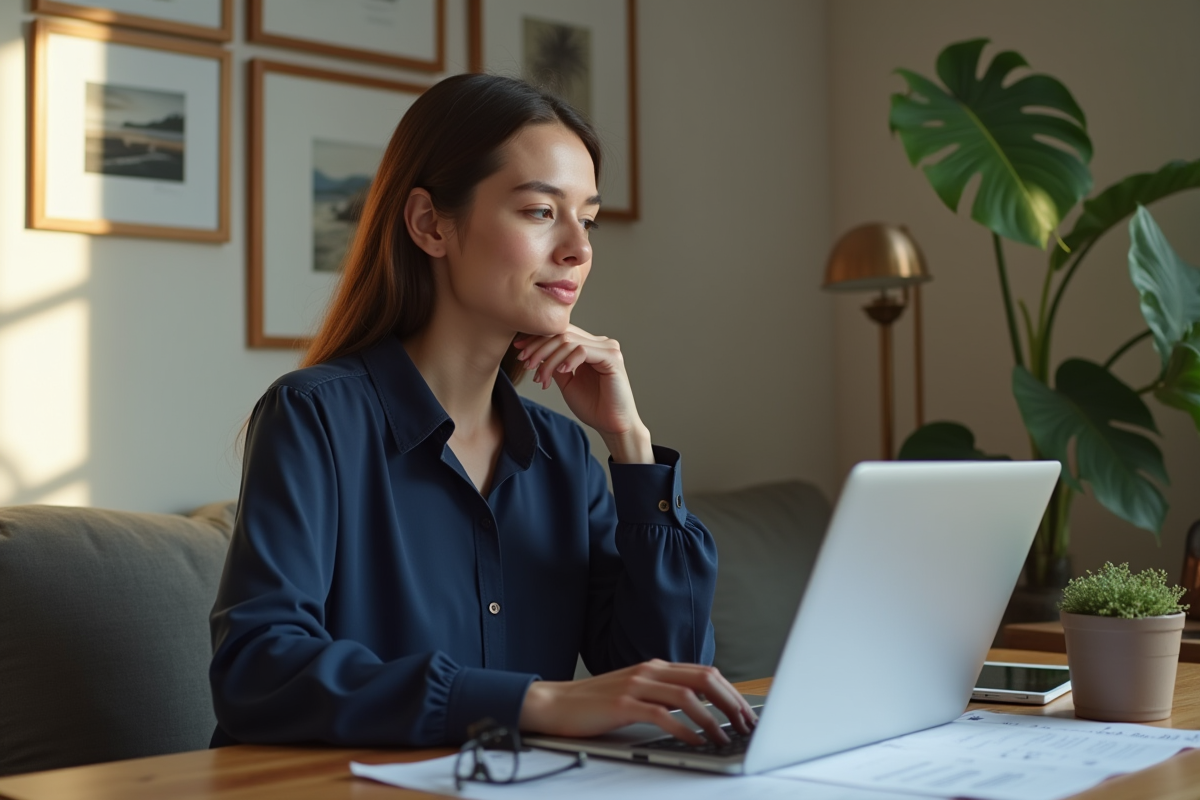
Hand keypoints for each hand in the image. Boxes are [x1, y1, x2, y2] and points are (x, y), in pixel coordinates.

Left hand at [513, 326, 651, 462]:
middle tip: (525, 363)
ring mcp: (608, 348)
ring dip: (549, 358)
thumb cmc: (593, 407)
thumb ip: (555, 364)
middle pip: (563, 333)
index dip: (538, 338)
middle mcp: (600, 343)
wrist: (612, 425)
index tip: (519, 350)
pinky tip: (561, 372)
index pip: (561, 332)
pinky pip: (583, 351)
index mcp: (590, 346)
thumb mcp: (566, 381)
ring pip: (569, 341)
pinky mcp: (613, 358)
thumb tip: (535, 351)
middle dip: (539, 348)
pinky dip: (567, 360)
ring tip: (541, 376)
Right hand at [517, 659, 757, 745]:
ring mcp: (635, 685)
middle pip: (703, 679)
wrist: (554, 703)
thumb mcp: (635, 692)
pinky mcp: (622, 704)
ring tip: (723, 738)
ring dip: (711, 719)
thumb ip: (663, 695)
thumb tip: (699, 710)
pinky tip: (695, 741)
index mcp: (655, 667)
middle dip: (730, 702)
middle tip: (745, 725)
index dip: (730, 692)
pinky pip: (661, 715)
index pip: (704, 673)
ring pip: (686, 696)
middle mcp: (649, 671)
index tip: (745, 713)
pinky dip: (683, 729)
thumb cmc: (595, 703)